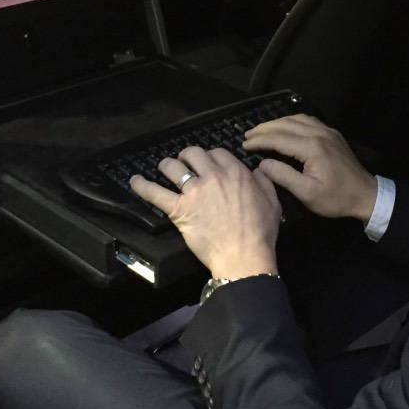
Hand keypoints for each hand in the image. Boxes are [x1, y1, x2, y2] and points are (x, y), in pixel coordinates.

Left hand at [130, 146, 280, 278]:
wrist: (244, 256)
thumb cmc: (260, 233)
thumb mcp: (273, 202)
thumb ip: (265, 182)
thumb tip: (257, 171)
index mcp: (236, 173)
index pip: (217, 153)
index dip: (210, 156)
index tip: (208, 164)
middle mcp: (213, 177)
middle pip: (193, 153)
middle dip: (187, 156)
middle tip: (185, 163)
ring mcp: (194, 191)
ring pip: (173, 166)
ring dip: (167, 165)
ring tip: (164, 168)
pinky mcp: (179, 209)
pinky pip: (155, 193)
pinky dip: (142, 186)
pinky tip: (135, 181)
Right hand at [242, 114, 376, 222]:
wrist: (366, 195)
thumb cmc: (336, 198)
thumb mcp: (307, 193)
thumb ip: (283, 176)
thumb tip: (262, 164)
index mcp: (312, 148)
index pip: (278, 138)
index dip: (259, 140)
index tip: (244, 144)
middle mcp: (319, 134)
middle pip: (285, 124)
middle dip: (264, 129)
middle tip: (247, 135)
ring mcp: (328, 131)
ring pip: (296, 119)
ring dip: (277, 123)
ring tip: (261, 130)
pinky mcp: (332, 134)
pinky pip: (308, 120)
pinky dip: (292, 121)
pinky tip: (284, 127)